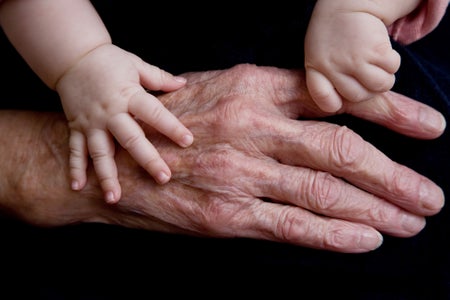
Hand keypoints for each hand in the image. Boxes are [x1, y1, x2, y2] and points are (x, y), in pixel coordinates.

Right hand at [1, 64, 444, 252]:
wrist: (118, 156)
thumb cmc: (176, 123)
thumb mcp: (226, 90)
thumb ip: (276, 100)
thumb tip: (329, 111)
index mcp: (255, 88)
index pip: (337, 99)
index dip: (391, 113)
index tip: (430, 128)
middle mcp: (252, 127)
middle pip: (341, 151)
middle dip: (395, 178)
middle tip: (431, 198)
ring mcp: (239, 173)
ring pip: (323, 192)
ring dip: (377, 210)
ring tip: (411, 221)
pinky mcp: (225, 214)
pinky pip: (292, 226)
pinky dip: (334, 235)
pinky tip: (367, 240)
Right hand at [56, 44, 193, 203]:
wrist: (72, 56)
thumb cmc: (109, 60)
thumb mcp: (136, 64)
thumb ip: (159, 77)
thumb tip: (183, 84)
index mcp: (128, 94)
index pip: (154, 112)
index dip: (171, 127)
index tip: (188, 141)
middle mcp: (110, 112)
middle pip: (131, 139)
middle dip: (147, 160)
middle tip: (163, 178)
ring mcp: (91, 122)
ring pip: (100, 152)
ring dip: (107, 176)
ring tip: (114, 198)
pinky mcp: (76, 127)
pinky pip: (75, 150)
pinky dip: (75, 168)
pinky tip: (78, 187)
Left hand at [305, 0, 400, 111]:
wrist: (348, 0)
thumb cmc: (335, 32)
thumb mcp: (319, 53)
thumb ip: (325, 75)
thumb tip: (342, 103)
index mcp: (315, 68)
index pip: (325, 99)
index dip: (335, 102)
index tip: (340, 98)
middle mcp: (332, 66)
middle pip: (358, 96)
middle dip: (368, 88)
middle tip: (368, 73)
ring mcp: (353, 59)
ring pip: (379, 86)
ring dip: (384, 77)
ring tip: (377, 62)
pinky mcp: (374, 50)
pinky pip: (391, 69)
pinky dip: (392, 62)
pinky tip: (382, 50)